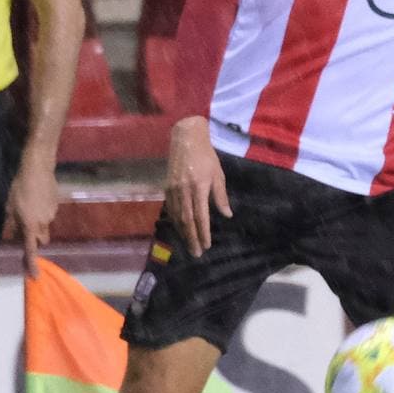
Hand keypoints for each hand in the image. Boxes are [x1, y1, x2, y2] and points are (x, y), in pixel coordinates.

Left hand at [6, 156, 60, 278]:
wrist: (38, 168)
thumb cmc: (19, 187)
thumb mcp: (9, 206)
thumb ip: (12, 223)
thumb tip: (12, 234)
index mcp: (30, 225)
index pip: (31, 249)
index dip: (32, 264)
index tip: (34, 276)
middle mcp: (44, 222)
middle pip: (41, 239)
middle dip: (35, 238)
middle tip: (25, 228)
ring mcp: (52, 213)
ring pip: (45, 225)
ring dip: (38, 222)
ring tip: (29, 206)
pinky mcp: (56, 204)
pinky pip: (48, 214)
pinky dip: (42, 211)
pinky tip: (37, 198)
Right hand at [166, 116, 231, 255]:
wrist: (186, 139)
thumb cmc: (207, 156)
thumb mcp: (218, 174)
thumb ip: (220, 196)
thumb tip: (226, 215)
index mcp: (199, 187)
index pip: (201, 216)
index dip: (203, 233)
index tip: (207, 245)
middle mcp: (184, 190)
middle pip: (187, 220)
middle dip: (192, 238)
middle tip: (197, 253)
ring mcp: (173, 190)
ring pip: (177, 217)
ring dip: (183, 233)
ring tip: (190, 246)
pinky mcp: (166, 188)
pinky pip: (170, 209)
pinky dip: (175, 222)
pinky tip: (180, 230)